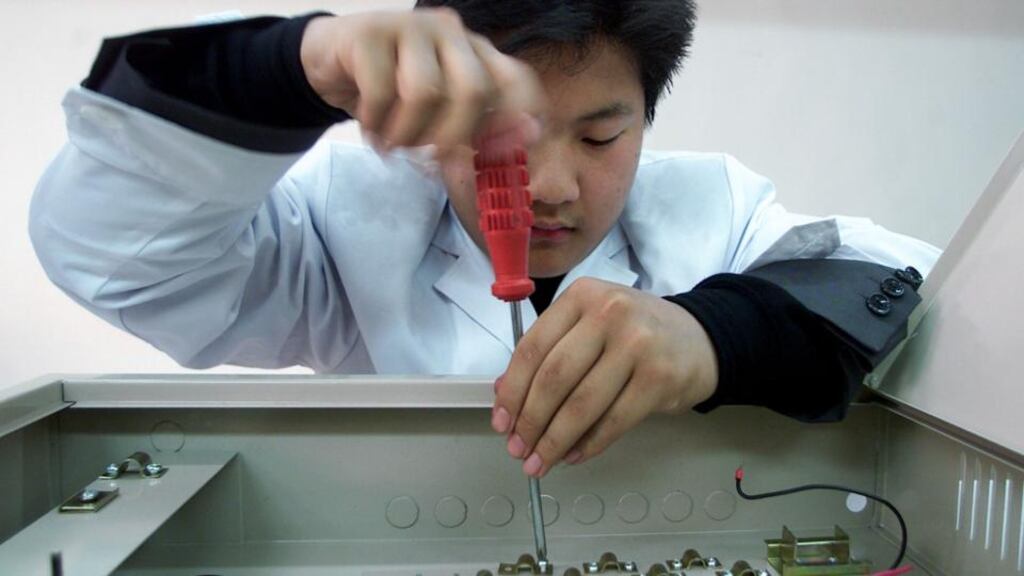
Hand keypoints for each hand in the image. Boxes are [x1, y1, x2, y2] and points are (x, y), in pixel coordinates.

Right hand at [300, 9, 545, 153]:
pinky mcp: (370, 32)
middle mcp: (450, 32)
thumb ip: (474, 131)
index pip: (515, 79)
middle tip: (428, 159)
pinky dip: (374, 123)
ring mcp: (411, 26)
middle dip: (451, 137)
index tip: (504, 152)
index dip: (519, 119)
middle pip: (474, 90)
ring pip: (426, 93)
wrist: (327, 64)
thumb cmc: (391, 94)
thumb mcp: (436, 116)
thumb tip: (518, 145)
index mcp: (476, 51)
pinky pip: (381, 92)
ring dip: (406, 134)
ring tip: (391, 142)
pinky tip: (369, 128)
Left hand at [491, 278, 718, 477]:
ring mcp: (638, 344)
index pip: (533, 347)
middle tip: (518, 449)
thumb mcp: (589, 325)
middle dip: (530, 421)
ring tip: (540, 462)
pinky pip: (613, 421)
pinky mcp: (659, 378)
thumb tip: (504, 394)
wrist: (700, 338)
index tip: (502, 421)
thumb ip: (549, 352)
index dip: (512, 390)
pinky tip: (574, 456)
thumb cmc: (636, 332)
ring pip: (581, 404)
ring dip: (554, 441)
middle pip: (553, 377)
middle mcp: (609, 313)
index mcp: (582, 296)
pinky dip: (588, 444)